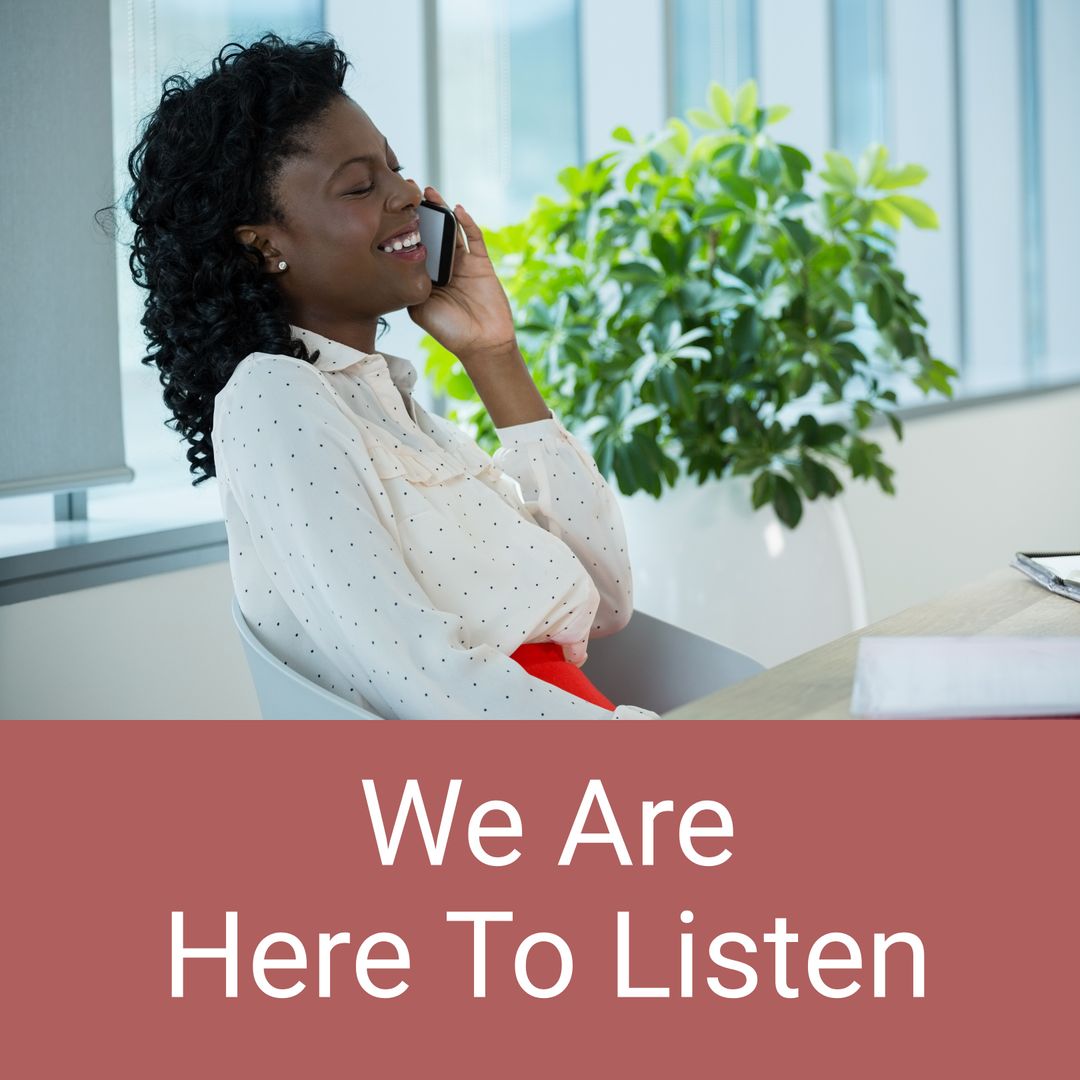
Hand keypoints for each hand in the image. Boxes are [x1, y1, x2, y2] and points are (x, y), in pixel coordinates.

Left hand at [405, 186, 516, 364]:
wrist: (481, 344)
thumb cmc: (449, 331)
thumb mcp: (418, 309)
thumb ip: (409, 286)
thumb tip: (395, 262)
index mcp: (426, 276)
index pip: (414, 245)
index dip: (404, 226)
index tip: (389, 206)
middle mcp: (443, 266)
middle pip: (431, 231)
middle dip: (420, 210)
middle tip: (406, 188)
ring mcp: (463, 263)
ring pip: (451, 230)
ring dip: (442, 209)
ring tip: (428, 191)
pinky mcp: (481, 263)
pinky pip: (475, 238)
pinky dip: (467, 223)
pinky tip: (458, 210)